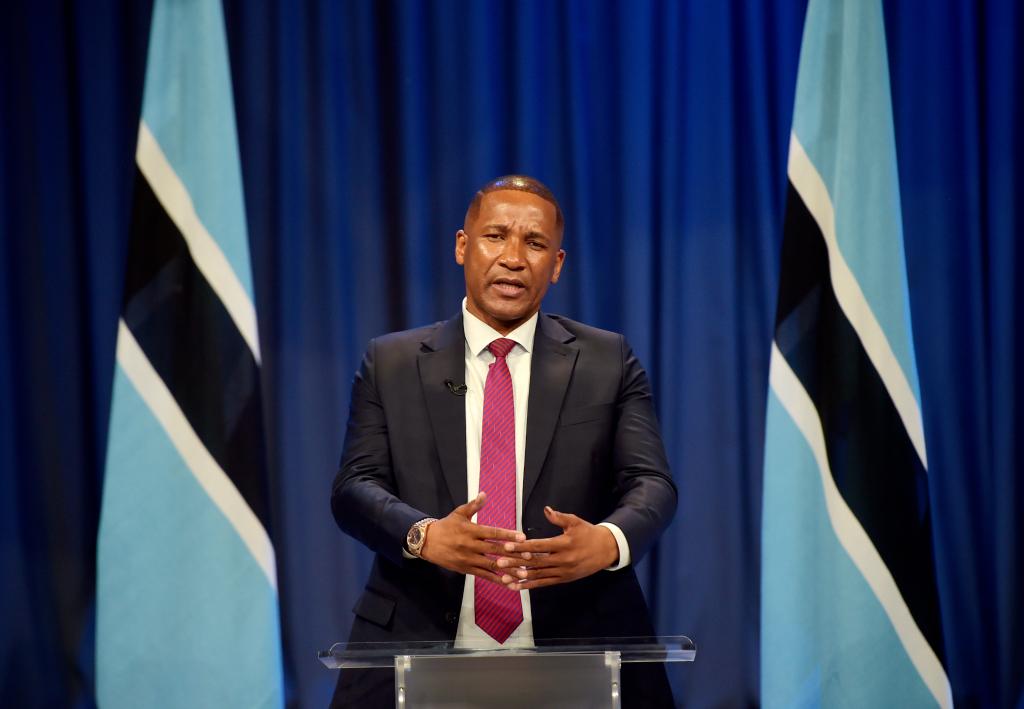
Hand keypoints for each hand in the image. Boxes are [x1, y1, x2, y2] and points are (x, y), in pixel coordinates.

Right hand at [419, 492, 529, 587]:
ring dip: (509, 570)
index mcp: (471, 531)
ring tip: (524, 574)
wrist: (426, 542)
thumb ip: (474, 505)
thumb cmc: (446, 526)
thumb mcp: (458, 513)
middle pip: (495, 550)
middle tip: (530, 557)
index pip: (493, 533)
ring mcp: (469, 559)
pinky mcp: (466, 570)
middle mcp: (471, 546)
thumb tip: (484, 494)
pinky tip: (509, 584)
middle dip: (514, 554)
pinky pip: (484, 576)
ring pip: (492, 565)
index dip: (508, 535)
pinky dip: (497, 580)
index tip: (523, 537)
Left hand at [497, 506, 618, 589]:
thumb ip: (559, 517)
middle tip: (498, 562)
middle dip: (515, 563)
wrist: (606, 550)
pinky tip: (517, 586)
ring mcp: (563, 571)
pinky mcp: (563, 579)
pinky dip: (530, 585)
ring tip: (503, 577)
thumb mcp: (575, 522)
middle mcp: (562, 560)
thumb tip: (546, 510)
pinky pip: (544, 583)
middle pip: (535, 561)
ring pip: (538, 574)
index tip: (506, 546)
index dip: (522, 547)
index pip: (539, 546)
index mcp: (564, 544)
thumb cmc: (588, 533)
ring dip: (519, 577)